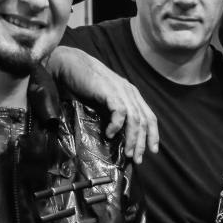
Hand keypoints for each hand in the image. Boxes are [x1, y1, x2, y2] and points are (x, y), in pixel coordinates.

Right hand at [49, 46, 159, 162]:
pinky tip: (109, 135)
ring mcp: (121, 90)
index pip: (149, 116)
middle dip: (142, 142)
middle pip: (144, 120)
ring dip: (132, 138)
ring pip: (135, 119)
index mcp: (131, 94)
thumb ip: (113, 113)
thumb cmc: (84, 84)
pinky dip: (116, 126)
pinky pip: (120, 112)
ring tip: (127, 152)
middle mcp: (130, 92)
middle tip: (138, 158)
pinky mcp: (110, 91)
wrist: (69, 64)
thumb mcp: (104, 101)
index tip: (152, 151)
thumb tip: (117, 136)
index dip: (152, 134)